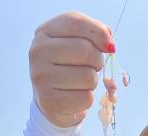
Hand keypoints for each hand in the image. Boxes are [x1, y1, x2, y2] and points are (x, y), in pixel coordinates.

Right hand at [29, 12, 110, 126]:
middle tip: (93, 66)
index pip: (75, 22)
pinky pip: (86, 98)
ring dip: (93, 81)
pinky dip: (87, 98)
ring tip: (81, 82)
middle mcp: (38, 52)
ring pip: (89, 77)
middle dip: (98, 60)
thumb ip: (93, 33)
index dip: (98, 32)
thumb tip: (109, 41)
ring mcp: (42, 77)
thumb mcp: (75, 41)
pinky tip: (75, 95)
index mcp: (44, 32)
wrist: (51, 98)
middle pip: (85, 50)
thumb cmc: (67, 65)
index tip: (107, 45)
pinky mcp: (50, 101)